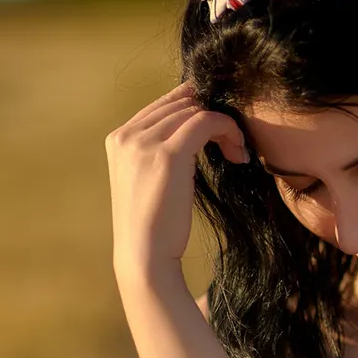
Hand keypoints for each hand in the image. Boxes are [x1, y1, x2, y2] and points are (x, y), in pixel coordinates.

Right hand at [105, 81, 248, 274]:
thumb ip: (159, 151)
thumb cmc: (154, 224)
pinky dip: (227, 130)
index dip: (196, 109)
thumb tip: (194, 130)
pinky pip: (205, 121)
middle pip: (181, 103)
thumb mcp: (149, 178)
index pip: (163, 104)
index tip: (218, 130)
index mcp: (119, 138)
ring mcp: (144, 142)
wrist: (144, 254)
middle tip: (234, 144)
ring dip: (224, 127)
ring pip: (195, 110)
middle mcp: (127, 134)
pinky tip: (238, 154)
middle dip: (212, 117)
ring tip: (237, 153)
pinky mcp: (167, 154)